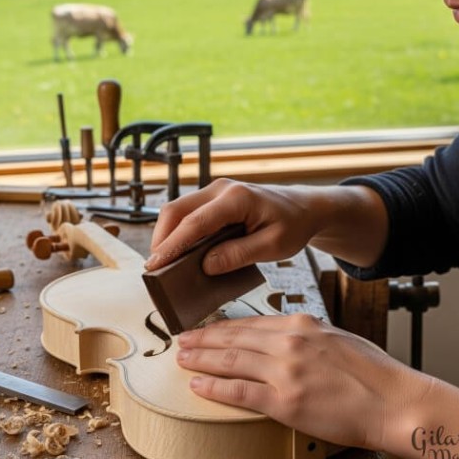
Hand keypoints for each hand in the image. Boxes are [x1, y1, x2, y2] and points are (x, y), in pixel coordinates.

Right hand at [146, 178, 320, 272]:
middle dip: (161, 239)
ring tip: (163, 264)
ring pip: (178, 210)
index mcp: (237, 198)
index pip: (195, 222)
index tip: (156, 266)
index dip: (172, 245)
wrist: (304, 208)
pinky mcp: (214, 199)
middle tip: (154, 269)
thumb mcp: (274, 246)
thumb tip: (206, 265)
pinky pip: (188, 213)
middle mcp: (221, 189)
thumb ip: (239, 255)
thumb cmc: (293, 225)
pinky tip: (178, 253)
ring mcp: (216, 191)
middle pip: (176, 210)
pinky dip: (178, 232)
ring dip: (167, 235)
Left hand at [176, 313, 434, 450]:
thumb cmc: (375, 375)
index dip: (224, 327)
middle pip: (235, 338)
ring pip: (231, 361)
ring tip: (182, 359)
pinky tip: (198, 386)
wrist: (394, 401)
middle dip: (204, 340)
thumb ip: (309, 338)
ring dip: (202, 360)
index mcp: (304, 324)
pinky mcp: (285, 401)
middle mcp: (290, 342)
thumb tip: (287, 340)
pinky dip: (214, 388)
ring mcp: (286, 371)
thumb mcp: (338, 339)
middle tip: (182, 341)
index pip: (253, 323)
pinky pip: (239, 392)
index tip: (207, 329)